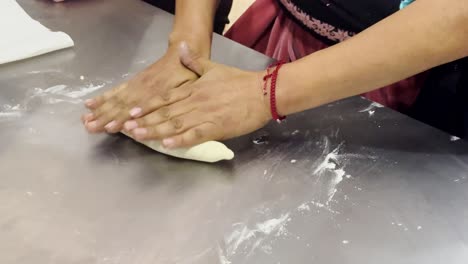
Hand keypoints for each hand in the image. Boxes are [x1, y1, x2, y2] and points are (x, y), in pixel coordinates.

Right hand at [82, 43, 198, 132]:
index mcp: (158, 92)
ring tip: (85, 120)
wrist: (182, 52)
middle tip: (90, 127)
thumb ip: (177, 97)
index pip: (138, 108)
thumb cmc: (189, 74)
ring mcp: (136, 84)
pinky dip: (103, 97)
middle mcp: (143, 89)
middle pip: (121, 105)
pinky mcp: (133, 81)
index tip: (112, 127)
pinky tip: (90, 104)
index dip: (125, 118)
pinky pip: (116, 90)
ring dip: (100, 110)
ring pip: (116, 99)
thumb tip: (164, 107)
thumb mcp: (188, 86)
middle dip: (105, 117)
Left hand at [122, 42, 270, 147]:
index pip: (165, 98)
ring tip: (139, 136)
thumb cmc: (238, 81)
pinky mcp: (216, 128)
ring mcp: (204, 115)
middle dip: (145, 121)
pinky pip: (195, 135)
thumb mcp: (214, 67)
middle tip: (126, 128)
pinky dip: (181, 140)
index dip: (147, 106)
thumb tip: (181, 47)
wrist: (262, 92)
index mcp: (192, 89)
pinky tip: (168, 145)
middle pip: (165, 113)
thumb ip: (194, 60)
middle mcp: (194, 102)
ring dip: (156, 131)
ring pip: (175, 124)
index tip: (131, 111)